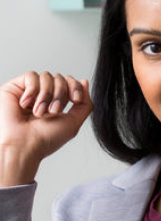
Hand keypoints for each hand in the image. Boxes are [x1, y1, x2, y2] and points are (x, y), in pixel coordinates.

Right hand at [0, 71, 92, 186]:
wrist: (24, 145)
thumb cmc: (46, 139)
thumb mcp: (74, 122)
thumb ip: (85, 103)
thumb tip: (84, 81)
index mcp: (57, 103)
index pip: (70, 83)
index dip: (75, 87)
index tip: (76, 99)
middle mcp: (44, 96)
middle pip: (60, 78)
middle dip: (60, 94)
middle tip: (53, 112)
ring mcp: (30, 91)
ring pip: (47, 76)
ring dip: (46, 95)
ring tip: (38, 113)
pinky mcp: (16, 88)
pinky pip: (31, 76)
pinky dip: (33, 90)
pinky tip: (25, 104)